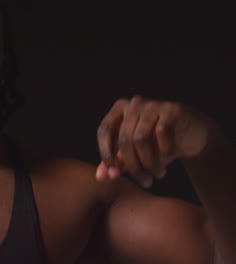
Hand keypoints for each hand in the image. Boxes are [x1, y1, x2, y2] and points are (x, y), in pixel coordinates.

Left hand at [96, 96, 210, 187]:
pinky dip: (164, 152)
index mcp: (120, 108)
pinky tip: (168, 160)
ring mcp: (153, 104)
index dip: (106, 152)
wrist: (191, 136)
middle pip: (124, 139)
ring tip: (157, 175)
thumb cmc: (157, 145)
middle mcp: (134, 103)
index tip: (114, 173)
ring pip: (141, 139)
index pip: (104, 130)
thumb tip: (100, 177)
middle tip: (145, 182)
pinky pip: (162, 134)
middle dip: (133, 165)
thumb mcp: (133, 155)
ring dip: (149, 163)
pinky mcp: (172, 109)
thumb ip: (115, 164)